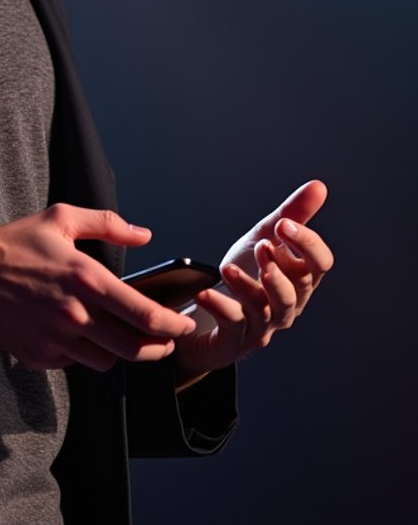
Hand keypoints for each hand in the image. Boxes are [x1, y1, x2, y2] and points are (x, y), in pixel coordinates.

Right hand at [0, 205, 197, 371]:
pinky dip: (85, 354)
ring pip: (108, 362)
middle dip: (158, 347)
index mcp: (86, 279)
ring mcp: (57, 340)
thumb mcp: (61, 219)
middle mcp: (76, 315)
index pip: (145, 315)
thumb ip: (107, 224)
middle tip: (165, 341)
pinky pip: (76, 364)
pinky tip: (80, 336)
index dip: (173, 325)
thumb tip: (143, 235)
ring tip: (122, 337)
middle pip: (135, 349)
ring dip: (121, 353)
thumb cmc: (14, 244)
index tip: (184, 324)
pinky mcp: (41, 356)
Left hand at [175, 179, 332, 384]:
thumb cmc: (246, 271)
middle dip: (279, 270)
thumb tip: (319, 186)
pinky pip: (232, 326)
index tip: (285, 224)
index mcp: (300, 279)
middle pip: (295, 292)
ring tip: (227, 269)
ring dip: (248, 287)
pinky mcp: (235, 339)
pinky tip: (204, 294)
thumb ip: (291, 215)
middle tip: (262, 247)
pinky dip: (220, 308)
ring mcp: (263, 325)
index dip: (308, 245)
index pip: (320, 265)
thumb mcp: (265, 238)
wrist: (211, 307)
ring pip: (266, 310)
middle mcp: (287, 305)